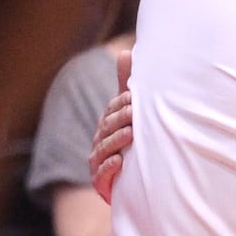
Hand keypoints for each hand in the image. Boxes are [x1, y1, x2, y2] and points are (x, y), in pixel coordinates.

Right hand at [89, 50, 133, 203]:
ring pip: (104, 149)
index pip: (111, 111)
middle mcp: (100, 142)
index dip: (121, 104)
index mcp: (107, 125)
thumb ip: (126, 86)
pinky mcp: (101, 183)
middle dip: (120, 119)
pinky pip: (103, 174)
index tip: (134, 96)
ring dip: (117, 141)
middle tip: (134, 112)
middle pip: (107, 128)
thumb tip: (125, 51)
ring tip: (131, 135)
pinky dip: (111, 168)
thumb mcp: (129, 113)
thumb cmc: (131, 143)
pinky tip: (120, 162)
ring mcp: (99, 163)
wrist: (136, 184)